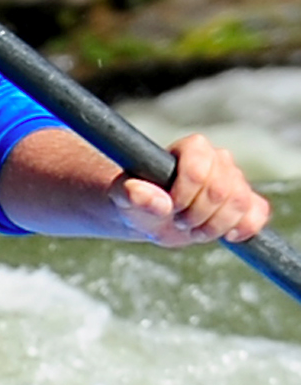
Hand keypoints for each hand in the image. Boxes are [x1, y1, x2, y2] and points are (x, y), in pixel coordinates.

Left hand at [113, 131, 276, 246]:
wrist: (150, 216)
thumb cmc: (137, 201)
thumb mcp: (125, 198)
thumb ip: (133, 194)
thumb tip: (139, 192)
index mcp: (193, 148)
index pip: (200, 171)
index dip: (185, 196)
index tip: (169, 208)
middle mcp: (219, 158)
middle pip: (222, 191)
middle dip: (197, 215)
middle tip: (178, 222)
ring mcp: (236, 179)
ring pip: (240, 203)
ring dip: (215, 226)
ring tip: (194, 230)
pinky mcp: (246, 200)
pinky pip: (258, 212)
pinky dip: (245, 227)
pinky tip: (227, 236)